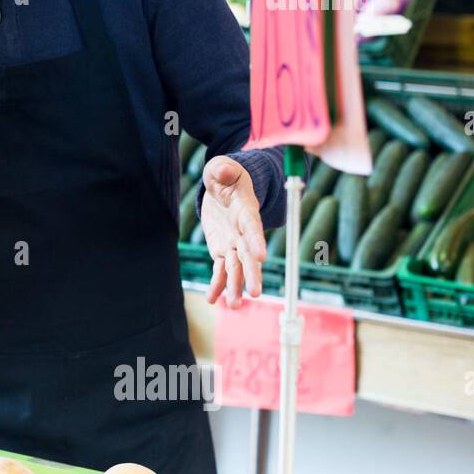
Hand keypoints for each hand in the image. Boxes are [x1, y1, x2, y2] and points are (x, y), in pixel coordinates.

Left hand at [200, 155, 266, 308]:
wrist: (223, 188)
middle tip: (255, 293)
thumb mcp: (220, 168)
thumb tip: (224, 170)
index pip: (252, 227)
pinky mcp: (222, 249)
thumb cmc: (224, 175)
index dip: (256, 241)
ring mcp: (233, 242)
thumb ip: (223, 170)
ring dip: (235, 286)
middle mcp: (243, 231)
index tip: (261, 257)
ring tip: (234, 306)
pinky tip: (213, 300)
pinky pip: (220, 269)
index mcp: (246, 210)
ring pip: (235, 267)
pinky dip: (217, 284)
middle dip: (251, 273)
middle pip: (248, 254)